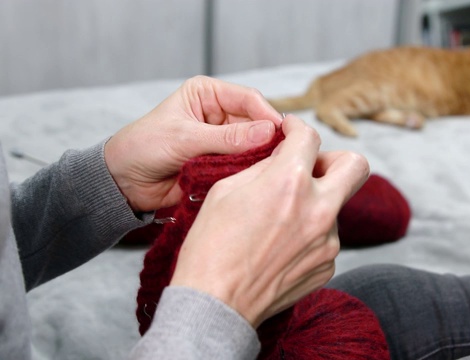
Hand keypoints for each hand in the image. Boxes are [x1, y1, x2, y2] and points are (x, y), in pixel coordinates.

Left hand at [104, 76, 282, 211]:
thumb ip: (227, 138)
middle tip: (283, 154)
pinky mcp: (222, 163)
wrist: (124, 182)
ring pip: (254, 146)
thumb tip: (267, 132)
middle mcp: (219, 114)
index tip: (281, 133)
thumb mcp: (184, 138)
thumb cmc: (143, 147)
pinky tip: (257, 178)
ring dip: (260, 157)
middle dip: (267, 138)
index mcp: (208, 94)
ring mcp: (223, 140)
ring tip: (271, 168)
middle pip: (256, 123)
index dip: (266, 115)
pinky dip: (250, 172)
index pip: (248, 98)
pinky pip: (245, 166)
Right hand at [170, 115, 369, 326]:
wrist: (215, 303)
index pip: (310, 137)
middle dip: (334, 158)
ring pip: (336, 206)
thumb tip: (283, 155)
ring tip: (279, 222)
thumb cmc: (211, 246)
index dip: (298, 127)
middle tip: (311, 167)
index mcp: (289, 182)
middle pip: (356, 166)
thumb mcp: (226, 190)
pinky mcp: (328, 265)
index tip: (292, 132)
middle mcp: (318, 209)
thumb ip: (263, 166)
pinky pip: (327, 238)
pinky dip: (310, 235)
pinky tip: (281, 247)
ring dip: (315, 203)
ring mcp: (328, 241)